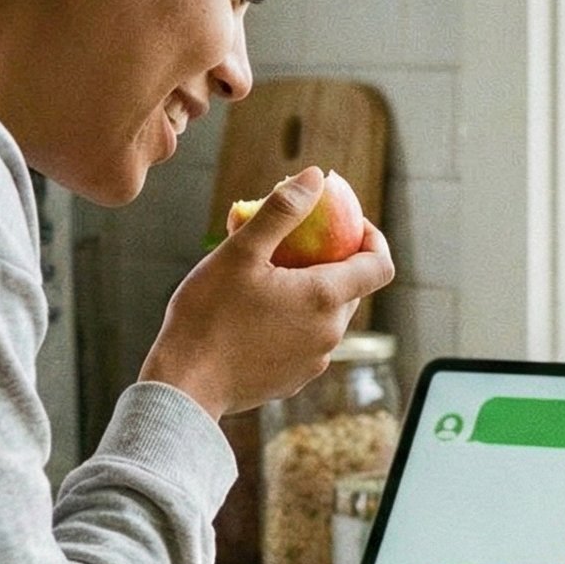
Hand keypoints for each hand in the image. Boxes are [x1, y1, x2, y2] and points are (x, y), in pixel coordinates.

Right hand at [140, 167, 395, 416]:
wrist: (185, 386)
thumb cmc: (208, 315)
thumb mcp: (240, 252)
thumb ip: (281, 211)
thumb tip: (315, 177)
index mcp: (325, 298)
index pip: (380, 264)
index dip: (370, 237)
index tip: (344, 222)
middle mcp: (330, 333)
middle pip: (350, 287)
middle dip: (329, 261)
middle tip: (289, 243)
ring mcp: (314, 361)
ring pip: (325, 315)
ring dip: (308, 292)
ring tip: (263, 278)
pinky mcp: (294, 379)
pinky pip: (305, 340)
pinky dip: (292, 320)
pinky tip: (254, 315)